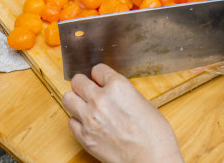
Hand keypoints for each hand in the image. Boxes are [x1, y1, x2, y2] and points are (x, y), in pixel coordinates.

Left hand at [62, 64, 182, 162]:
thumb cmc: (155, 136)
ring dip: (76, 100)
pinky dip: (77, 121)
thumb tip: (113, 92)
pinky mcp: (85, 137)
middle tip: (89, 90)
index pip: (97, 69)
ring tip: (85, 105)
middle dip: (84, 84)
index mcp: (118, 86)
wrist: (153, 162)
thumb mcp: (143, 103)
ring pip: (68, 98)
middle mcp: (100, 99)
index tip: (101, 81)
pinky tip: (88, 123)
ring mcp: (90, 118)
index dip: (100, 76)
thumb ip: (123, 93)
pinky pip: (71, 121)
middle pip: (78, 81)